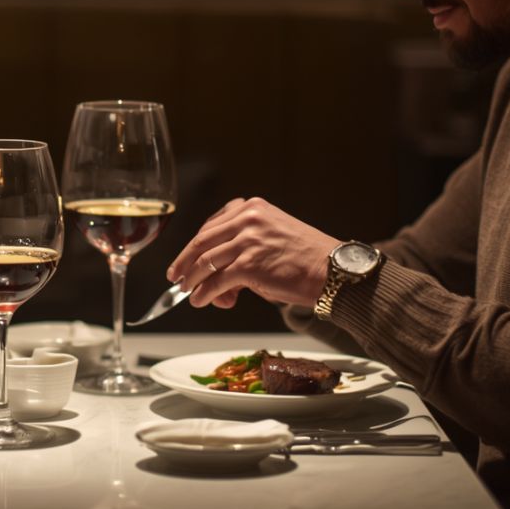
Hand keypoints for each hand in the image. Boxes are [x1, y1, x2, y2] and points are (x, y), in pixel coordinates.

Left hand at [167, 197, 337, 309]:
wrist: (333, 271)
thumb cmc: (305, 259)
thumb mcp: (270, 239)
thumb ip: (240, 248)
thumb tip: (215, 276)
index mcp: (252, 208)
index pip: (211, 225)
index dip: (193, 245)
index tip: (184, 257)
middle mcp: (248, 218)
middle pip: (202, 241)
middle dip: (185, 262)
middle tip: (176, 277)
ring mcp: (248, 240)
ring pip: (206, 262)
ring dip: (193, 280)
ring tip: (188, 293)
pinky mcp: (250, 264)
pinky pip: (217, 280)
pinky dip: (205, 293)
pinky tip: (201, 301)